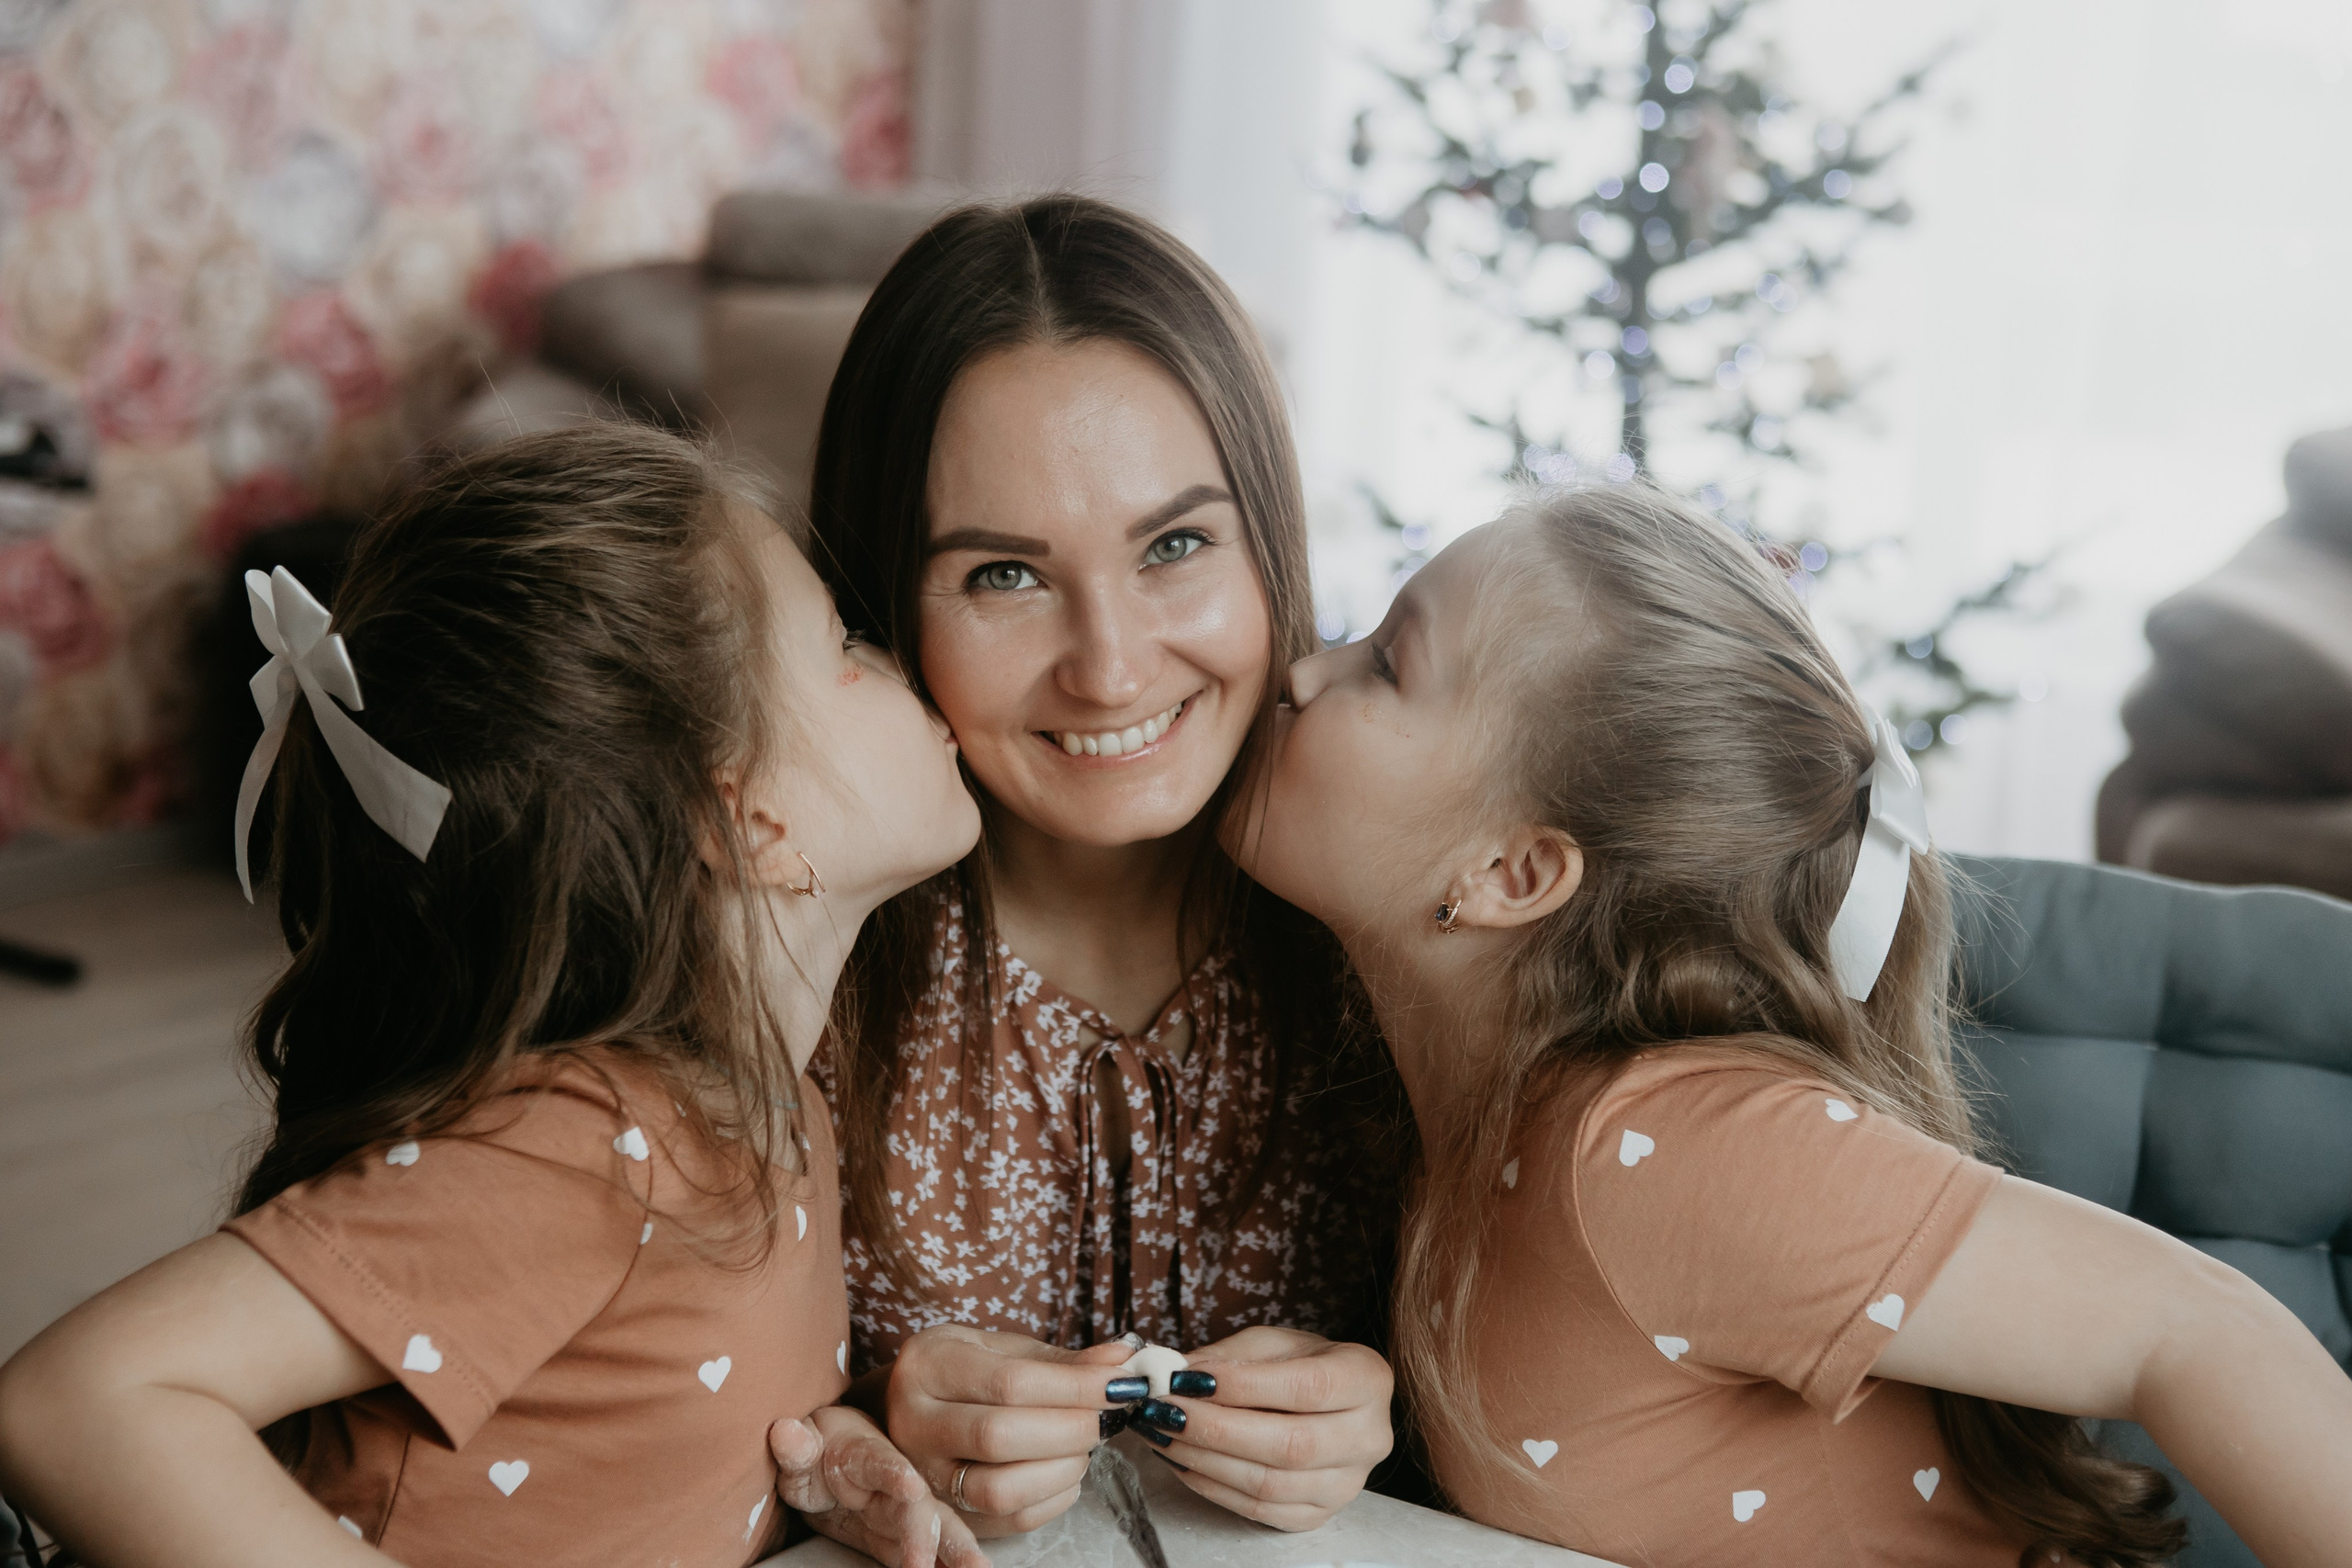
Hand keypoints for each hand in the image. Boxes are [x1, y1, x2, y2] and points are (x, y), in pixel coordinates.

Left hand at [769, 1405, 988, 1567]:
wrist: (831, 1457)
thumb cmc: (816, 1447)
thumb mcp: (799, 1445)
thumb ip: (794, 1446)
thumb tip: (783, 1432)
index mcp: (866, 1454)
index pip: (882, 1462)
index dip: (896, 1473)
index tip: (912, 1488)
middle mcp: (896, 1482)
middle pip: (919, 1505)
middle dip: (934, 1532)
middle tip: (934, 1561)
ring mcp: (904, 1510)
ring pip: (938, 1527)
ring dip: (959, 1548)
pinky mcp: (903, 1536)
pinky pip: (930, 1550)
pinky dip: (951, 1561)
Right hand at [883, 1325, 1136, 1536]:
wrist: (910, 1409)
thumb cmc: (966, 1373)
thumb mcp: (1005, 1350)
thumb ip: (1062, 1361)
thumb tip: (1122, 1360)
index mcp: (928, 1366)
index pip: (1010, 1382)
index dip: (1075, 1386)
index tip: (1120, 1384)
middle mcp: (912, 1422)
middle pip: (1000, 1437)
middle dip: (1071, 1429)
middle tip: (1106, 1417)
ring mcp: (922, 1475)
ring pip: (1000, 1489)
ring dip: (1062, 1469)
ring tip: (1083, 1446)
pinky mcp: (946, 1514)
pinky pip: (1009, 1520)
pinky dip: (1054, 1498)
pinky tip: (1066, 1471)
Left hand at [1128, 1326, 1393, 1530]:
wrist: (1328, 1404)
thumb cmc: (1301, 1364)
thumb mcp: (1272, 1343)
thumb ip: (1228, 1356)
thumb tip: (1175, 1375)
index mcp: (1367, 1378)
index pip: (1308, 1387)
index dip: (1245, 1385)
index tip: (1189, 1378)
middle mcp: (1369, 1437)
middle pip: (1291, 1445)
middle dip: (1216, 1429)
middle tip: (1166, 1409)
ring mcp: (1347, 1484)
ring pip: (1270, 1484)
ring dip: (1205, 1460)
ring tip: (1163, 1432)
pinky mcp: (1318, 1513)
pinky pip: (1259, 1510)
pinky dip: (1212, 1486)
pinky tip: (1182, 1460)